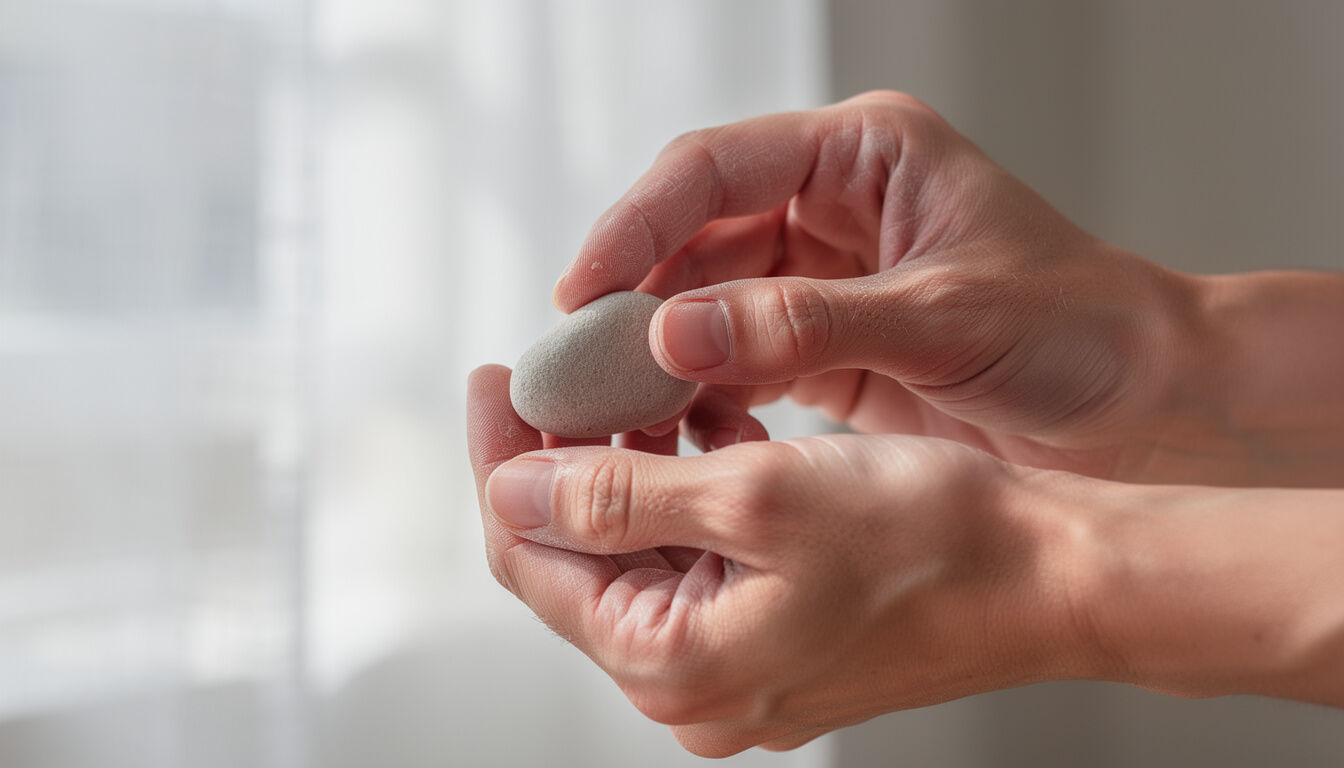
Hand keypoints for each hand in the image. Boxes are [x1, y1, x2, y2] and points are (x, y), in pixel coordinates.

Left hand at [467, 364, 1091, 755]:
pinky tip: (718, 423)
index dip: (504, 460)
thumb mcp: (758, 495)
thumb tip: (516, 484)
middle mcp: (696, 686)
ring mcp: (739, 666)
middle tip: (567, 369)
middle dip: (570, 456)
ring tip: (651, 382)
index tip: (497, 379)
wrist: (1057, 577)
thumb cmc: (933, 540)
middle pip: (582, 556)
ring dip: (636, 462)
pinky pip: (704, 557)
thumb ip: (618, 493)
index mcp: (675, 665)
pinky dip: (697, 486)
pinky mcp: (777, 637)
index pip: (533, 557)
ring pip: (642, 548)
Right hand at [554, 91, 1225, 482]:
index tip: (585, 292)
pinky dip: (700, 390)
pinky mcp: (822, 343)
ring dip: (658, 349)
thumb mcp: (944, 319)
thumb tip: (674, 330)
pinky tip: (681, 428)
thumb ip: (807, 324)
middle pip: (695, 235)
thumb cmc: (1078, 332)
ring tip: (615, 406)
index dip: (638, 225)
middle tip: (580, 364)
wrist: (1144, 406)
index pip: (715, 168)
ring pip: (704, 299)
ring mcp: (824, 276)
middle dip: (635, 296)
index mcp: (863, 156)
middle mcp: (833, 205)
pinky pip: (734, 355)